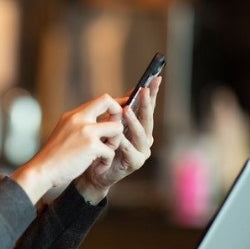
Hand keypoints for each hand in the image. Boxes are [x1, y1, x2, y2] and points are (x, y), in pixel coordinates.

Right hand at [11, 94, 125, 204]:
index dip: (114, 105)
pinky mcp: (91, 145)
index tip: (119, 114)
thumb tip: (100, 124)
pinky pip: (111, 151)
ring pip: (117, 128)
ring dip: (114, 143)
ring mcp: (86, 131)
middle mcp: (79, 118)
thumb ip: (80, 126)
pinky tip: (98, 167)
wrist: (42, 170)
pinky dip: (106, 161)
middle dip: (119, 116)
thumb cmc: (54, 156)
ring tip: (104, 154)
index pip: (101, 99)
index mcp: (73, 115)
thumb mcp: (65, 133)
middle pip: (109, 102)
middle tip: (114, 135)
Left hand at [75, 76, 161, 203]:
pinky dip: (124, 142)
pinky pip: (130, 150)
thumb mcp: (110, 124)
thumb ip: (120, 111)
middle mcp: (145, 138)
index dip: (152, 93)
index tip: (156, 78)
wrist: (94, 170)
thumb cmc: (102, 145)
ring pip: (140, 133)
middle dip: (147, 103)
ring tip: (127, 110)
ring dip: (134, 121)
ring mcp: (142, 151)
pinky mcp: (135, 163)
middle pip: (147, 118)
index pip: (148, 107)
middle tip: (144, 90)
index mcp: (141, 127)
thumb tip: (129, 93)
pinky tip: (119, 135)